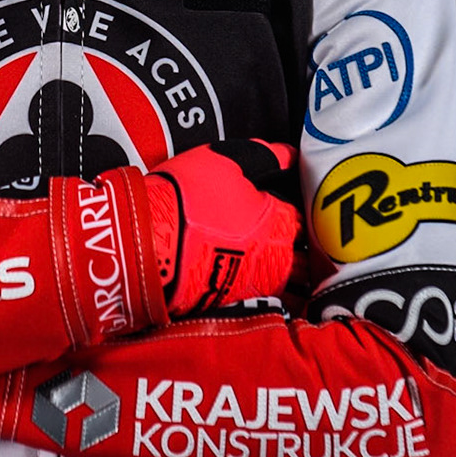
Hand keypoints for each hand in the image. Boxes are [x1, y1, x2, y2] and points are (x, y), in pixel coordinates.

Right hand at [144, 141, 301, 315]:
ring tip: (290, 265)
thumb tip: (288, 155)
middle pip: (304, 255)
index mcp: (278, 221)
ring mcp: (253, 283)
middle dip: (307, 247)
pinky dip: (265, 288)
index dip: (300, 206)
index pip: (302, 215)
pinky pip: (261, 295)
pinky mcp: (231, 301)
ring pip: (288, 282)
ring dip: (293, 275)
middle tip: (307, 239)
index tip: (298, 203)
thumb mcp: (225, 160)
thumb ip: (263, 157)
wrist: (148, 244)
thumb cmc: (186, 200)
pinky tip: (257, 279)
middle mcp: (273, 256)